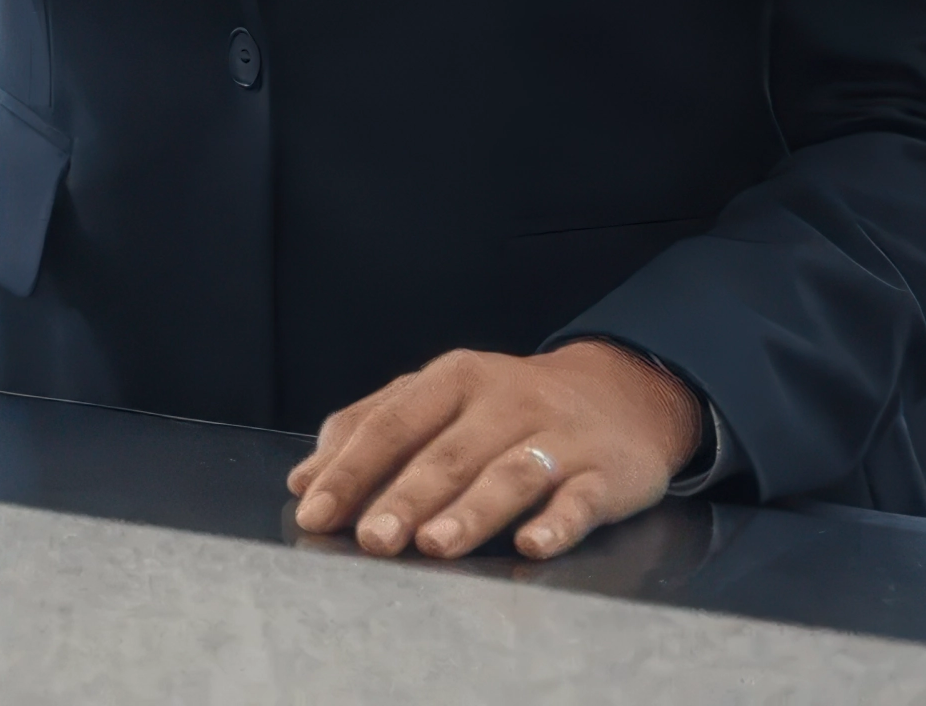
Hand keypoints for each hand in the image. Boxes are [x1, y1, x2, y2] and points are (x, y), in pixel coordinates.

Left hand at [288, 341, 701, 561]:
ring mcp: (558, 436)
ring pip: (509, 475)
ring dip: (471, 511)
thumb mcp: (439, 399)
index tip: (314, 511)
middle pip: (447, 454)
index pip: (392, 423)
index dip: (351, 470)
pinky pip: (580, 500)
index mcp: (454, 378)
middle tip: (371, 540)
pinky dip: (557, 522)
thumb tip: (304, 480)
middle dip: (405, 498)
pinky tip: (533, 545)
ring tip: (434, 546)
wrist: (621, 396)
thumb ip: (371, 430)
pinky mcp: (605, 473)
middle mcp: (505, 401)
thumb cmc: (507, 407)